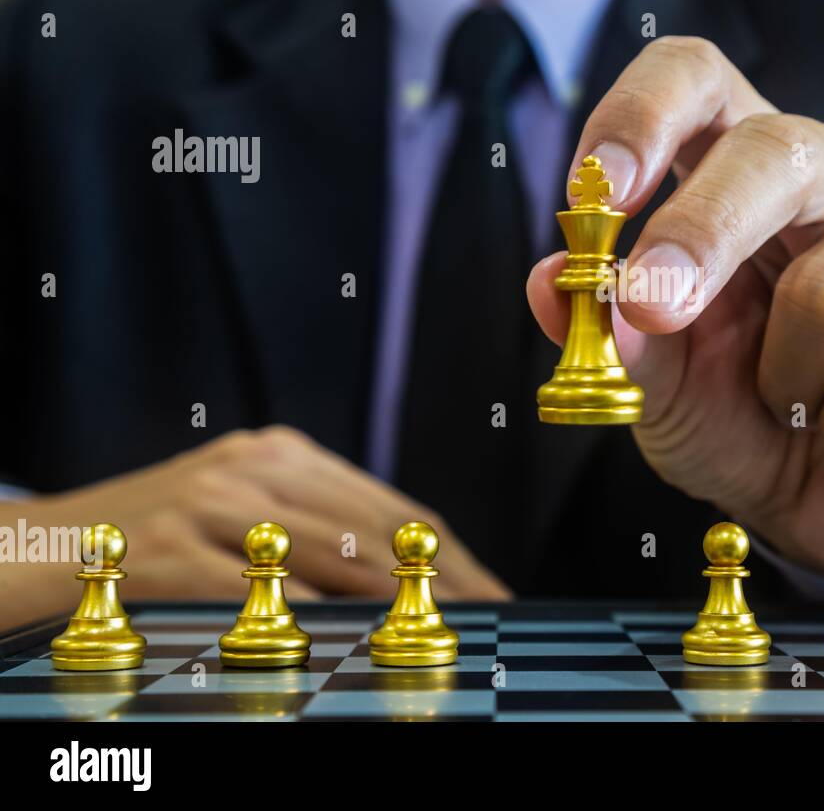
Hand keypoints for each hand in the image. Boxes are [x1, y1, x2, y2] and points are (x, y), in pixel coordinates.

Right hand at [0, 426, 509, 628]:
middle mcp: (256, 469)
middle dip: (448, 585)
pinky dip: (322, 625)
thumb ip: (311, 535)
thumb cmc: (147, 542)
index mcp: (281, 455)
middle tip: (492, 627)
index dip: (454, 557)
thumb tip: (405, 585)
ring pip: (339, 560)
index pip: (394, 509)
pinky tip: (360, 649)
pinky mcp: (173, 554)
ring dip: (404, 607)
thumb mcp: (235, 516)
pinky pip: (268, 596)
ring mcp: (213, 507)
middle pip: (384, 532)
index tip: (496, 597)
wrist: (30, 552)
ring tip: (446, 643)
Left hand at [528, 37, 823, 577]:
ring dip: (785, 380)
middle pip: (778, 148)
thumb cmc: (741, 418)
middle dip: (703, 238)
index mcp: (745, 167)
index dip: (641, 115)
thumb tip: (552, 282)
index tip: (594, 191)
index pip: (697, 75)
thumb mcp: (659, 388)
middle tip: (658, 314)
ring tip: (793, 404)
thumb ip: (612, 336)